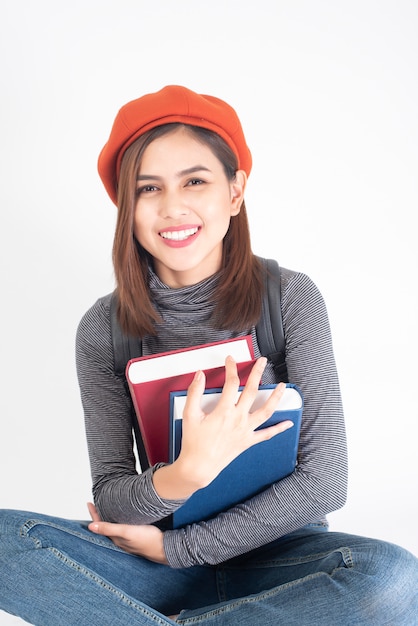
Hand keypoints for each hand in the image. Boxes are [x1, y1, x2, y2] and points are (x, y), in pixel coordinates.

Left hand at [87, 502, 167, 564]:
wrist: (164, 547)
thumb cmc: (146, 539)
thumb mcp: (126, 531)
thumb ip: (109, 529)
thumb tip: (90, 526)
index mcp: (115, 539)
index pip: (100, 525)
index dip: (94, 514)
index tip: (89, 503)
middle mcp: (120, 540)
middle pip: (105, 526)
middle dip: (99, 516)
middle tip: (95, 505)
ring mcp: (128, 539)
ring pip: (113, 528)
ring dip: (108, 519)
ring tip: (105, 510)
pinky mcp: (135, 537)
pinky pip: (122, 529)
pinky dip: (118, 522)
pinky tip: (122, 518)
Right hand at [174, 356, 293, 490]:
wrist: (199, 467)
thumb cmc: (194, 443)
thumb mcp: (189, 414)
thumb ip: (194, 392)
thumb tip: (199, 376)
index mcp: (224, 411)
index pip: (231, 383)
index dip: (232, 368)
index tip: (231, 361)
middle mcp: (238, 419)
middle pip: (252, 391)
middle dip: (258, 373)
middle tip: (262, 362)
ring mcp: (246, 430)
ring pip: (266, 410)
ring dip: (276, 397)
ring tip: (282, 386)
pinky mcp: (248, 441)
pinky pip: (267, 434)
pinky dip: (279, 428)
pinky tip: (287, 423)